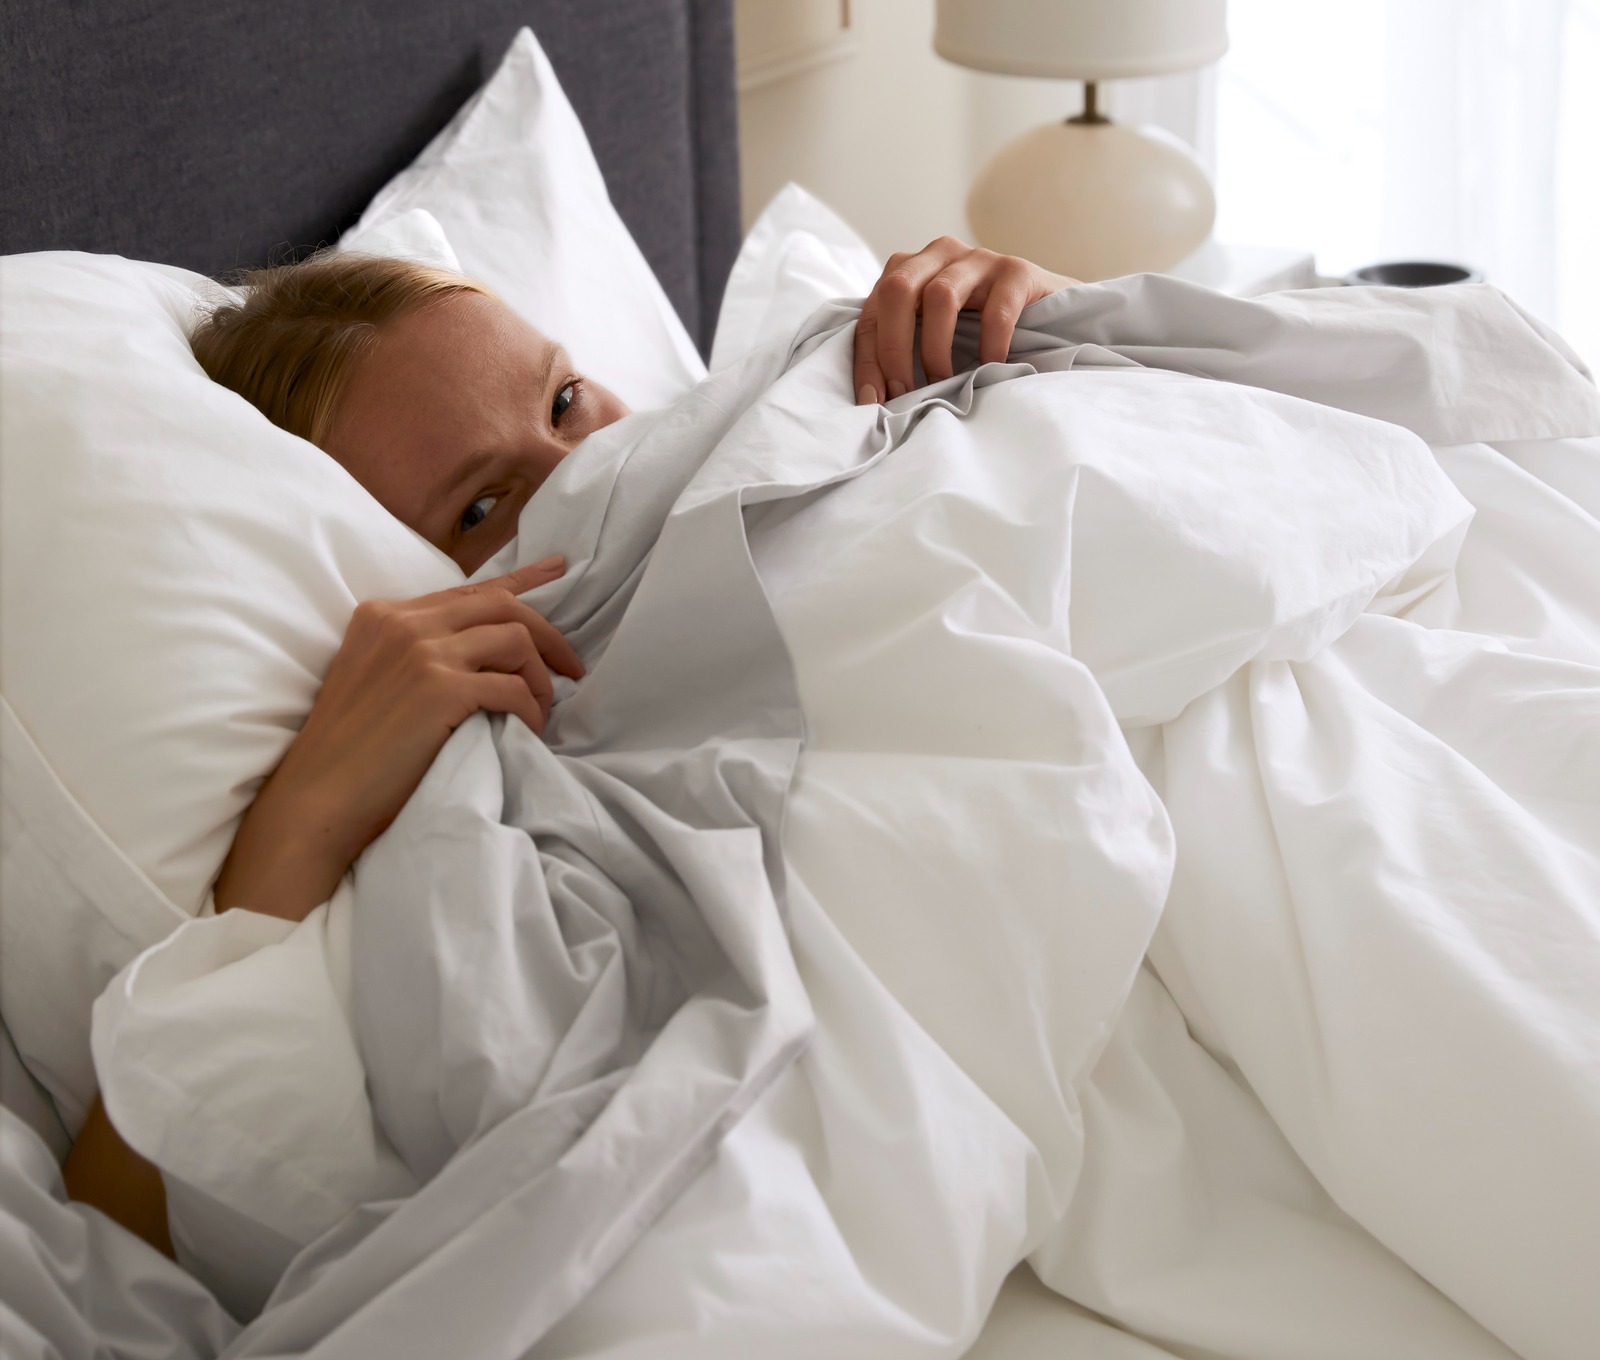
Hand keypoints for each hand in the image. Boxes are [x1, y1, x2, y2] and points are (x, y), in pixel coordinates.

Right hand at [213, 557, 582, 919]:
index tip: (559, 569)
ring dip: (539, 678)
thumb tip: (480, 654)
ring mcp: (422, 652)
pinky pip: (512, 689)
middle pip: (501, 606)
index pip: (467, 590)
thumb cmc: (347, 754)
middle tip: (571, 668)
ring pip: (515, 641)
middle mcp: (402, 623)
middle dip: (547, 635)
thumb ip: (414, 653)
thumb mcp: (373, 679)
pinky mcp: (440, 688)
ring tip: (541, 710)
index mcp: (383, 615)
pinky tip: (529, 730)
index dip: (521, 580)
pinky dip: (531, 710)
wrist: (317, 798)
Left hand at [853, 237, 1075, 404]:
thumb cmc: (981, 331)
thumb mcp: (933, 335)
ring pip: (940, 295)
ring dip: (934, 349)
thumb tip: (871, 400)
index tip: (872, 402)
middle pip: (897, 290)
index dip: (867, 360)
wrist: (1050, 311)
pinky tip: (989, 370)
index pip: (871, 312)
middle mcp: (938, 255)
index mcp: (909, 270)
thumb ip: (903, 350)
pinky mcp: (1017, 271)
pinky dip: (988, 345)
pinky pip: (996, 309)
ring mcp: (979, 259)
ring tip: (942, 384)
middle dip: (893, 348)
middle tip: (903, 392)